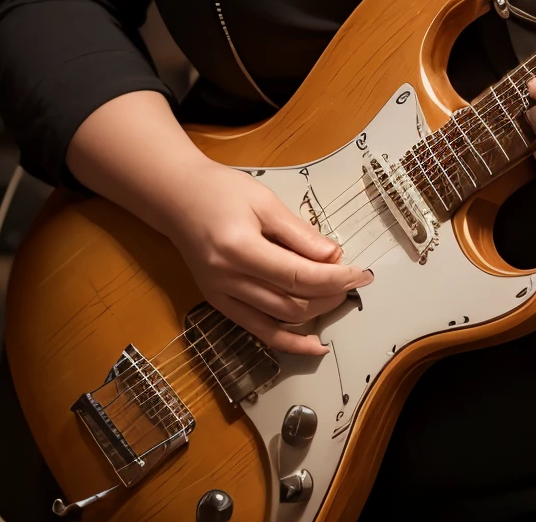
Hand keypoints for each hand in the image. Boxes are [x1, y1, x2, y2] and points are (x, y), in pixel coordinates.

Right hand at [163, 160, 372, 355]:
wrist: (176, 199)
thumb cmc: (220, 191)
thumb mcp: (264, 201)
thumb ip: (299, 232)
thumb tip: (333, 256)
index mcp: (240, 249)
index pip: (298, 275)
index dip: (334, 278)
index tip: (359, 273)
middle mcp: (228, 280)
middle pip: (292, 302)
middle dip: (330, 295)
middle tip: (352, 279)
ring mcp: (222, 296)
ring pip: (280, 319)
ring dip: (315, 313)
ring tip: (338, 297)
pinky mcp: (219, 304)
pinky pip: (258, 331)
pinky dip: (288, 341)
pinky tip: (314, 345)